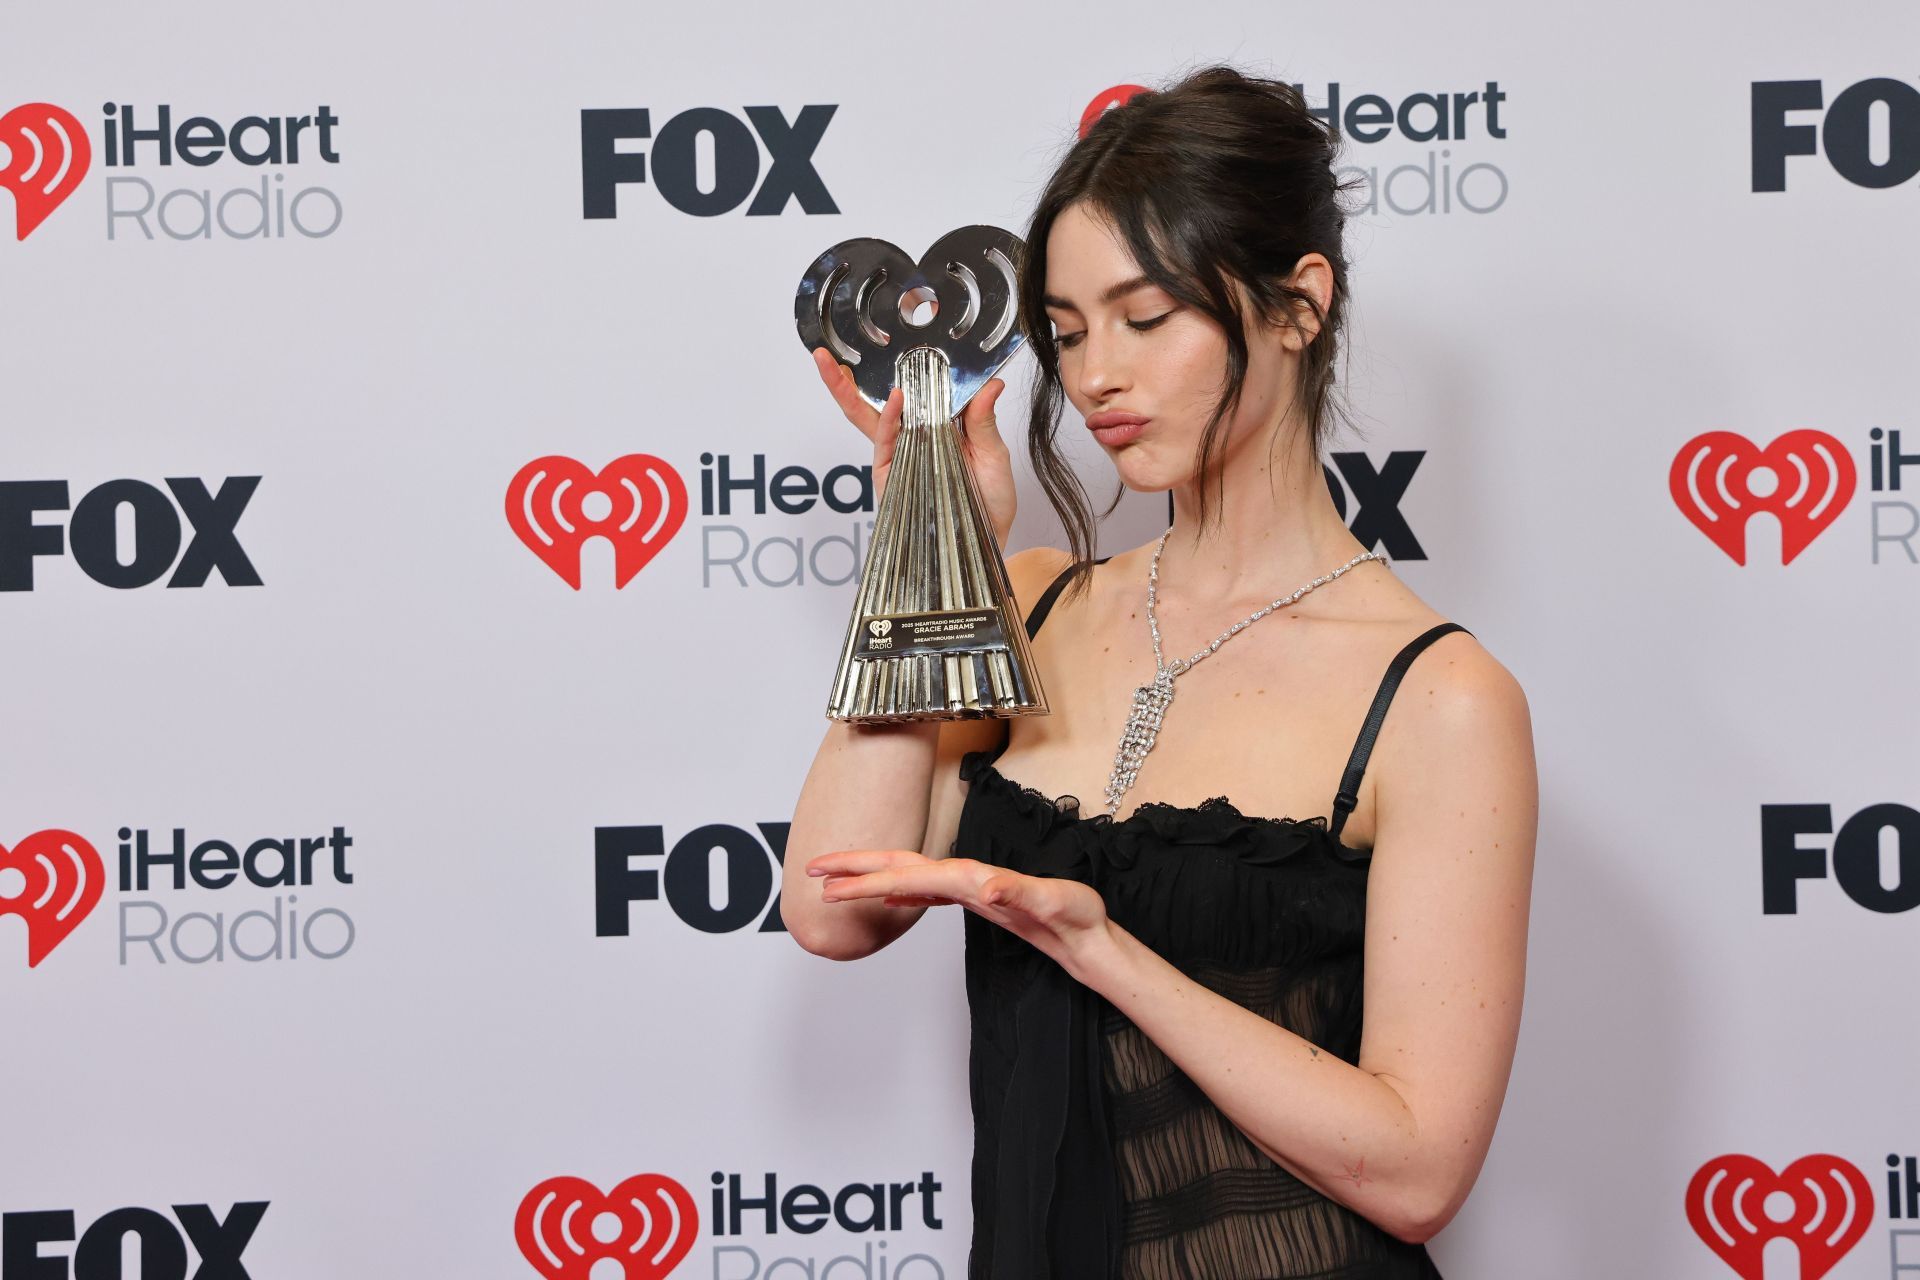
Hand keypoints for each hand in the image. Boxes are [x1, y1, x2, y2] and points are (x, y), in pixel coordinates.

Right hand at [805, 848, 1111, 978]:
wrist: (1092, 931)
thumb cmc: (1078, 916)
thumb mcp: (1054, 904)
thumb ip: (1019, 892)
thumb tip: (984, 885)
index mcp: (973, 877)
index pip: (909, 876)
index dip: (867, 879)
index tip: (832, 885)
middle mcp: (967, 877)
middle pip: (899, 865)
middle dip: (854, 866)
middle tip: (811, 870)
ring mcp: (968, 887)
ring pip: (906, 877)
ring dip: (869, 878)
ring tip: (834, 884)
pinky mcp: (975, 899)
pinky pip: (925, 892)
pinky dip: (899, 893)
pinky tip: (889, 900)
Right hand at [810, 347, 1017, 547]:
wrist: (985, 542)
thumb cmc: (990, 503)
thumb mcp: (994, 456)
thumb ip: (984, 422)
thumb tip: (990, 384)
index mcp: (938, 426)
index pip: (914, 391)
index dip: (898, 367)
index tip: (888, 340)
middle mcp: (914, 438)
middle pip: (876, 402)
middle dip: (847, 379)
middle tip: (826, 353)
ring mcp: (900, 456)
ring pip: (870, 419)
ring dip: (849, 391)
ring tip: (833, 364)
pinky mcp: (892, 477)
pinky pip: (886, 444)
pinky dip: (888, 420)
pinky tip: (893, 400)